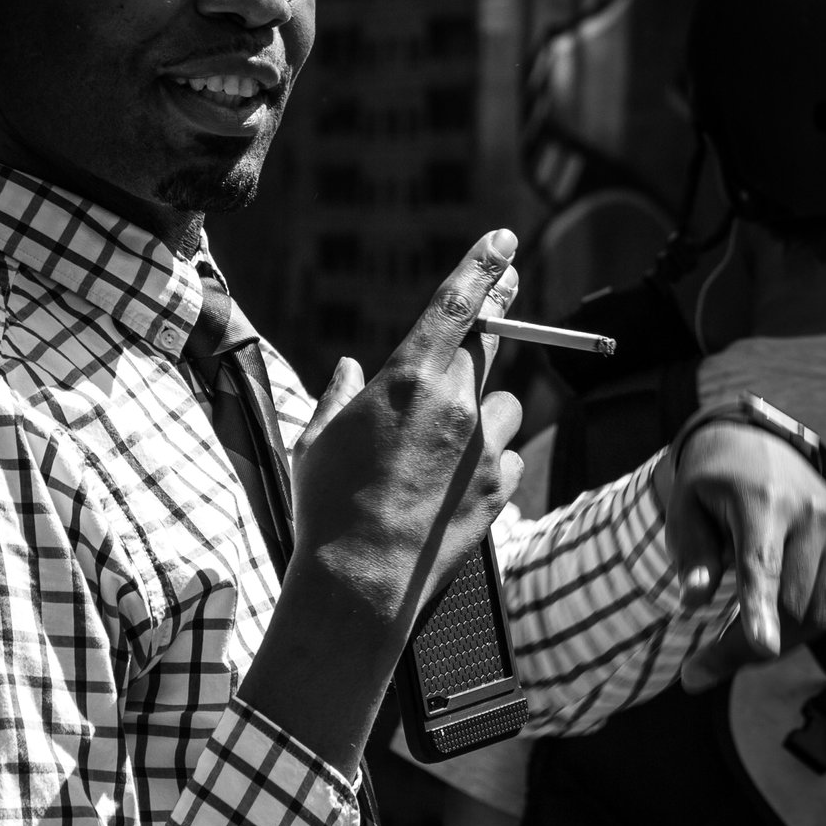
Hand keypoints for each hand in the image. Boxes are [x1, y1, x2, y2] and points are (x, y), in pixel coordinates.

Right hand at [244, 232, 523, 767]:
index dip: (483, 267)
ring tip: (443, 448)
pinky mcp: (502, 486)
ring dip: (483, 413)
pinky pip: (507, 456)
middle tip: (502, 305)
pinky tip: (453, 488)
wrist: (360, 583)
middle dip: (490, 330)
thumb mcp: (317, 440)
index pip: (457, 305)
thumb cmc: (327, 507)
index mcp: (408, 380)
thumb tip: (351, 369)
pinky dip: (489, 462)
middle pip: (489, 348)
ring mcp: (485, 447)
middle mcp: (457, 404)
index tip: (505, 242)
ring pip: (502, 406)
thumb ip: (340, 395)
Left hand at [661, 421, 825, 680]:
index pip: (763, 565)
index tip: (763, 646)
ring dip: (776, 638)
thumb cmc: (713, 486)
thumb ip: (691, 557)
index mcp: (763, 501)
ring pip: (814, 616)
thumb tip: (695, 603)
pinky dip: (801, 624)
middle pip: (788, 605)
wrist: (759, 444)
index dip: (761, 609)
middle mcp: (812, 513)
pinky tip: (775, 607)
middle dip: (745, 648)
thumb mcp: (685, 511)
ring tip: (739, 629)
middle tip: (699, 668)